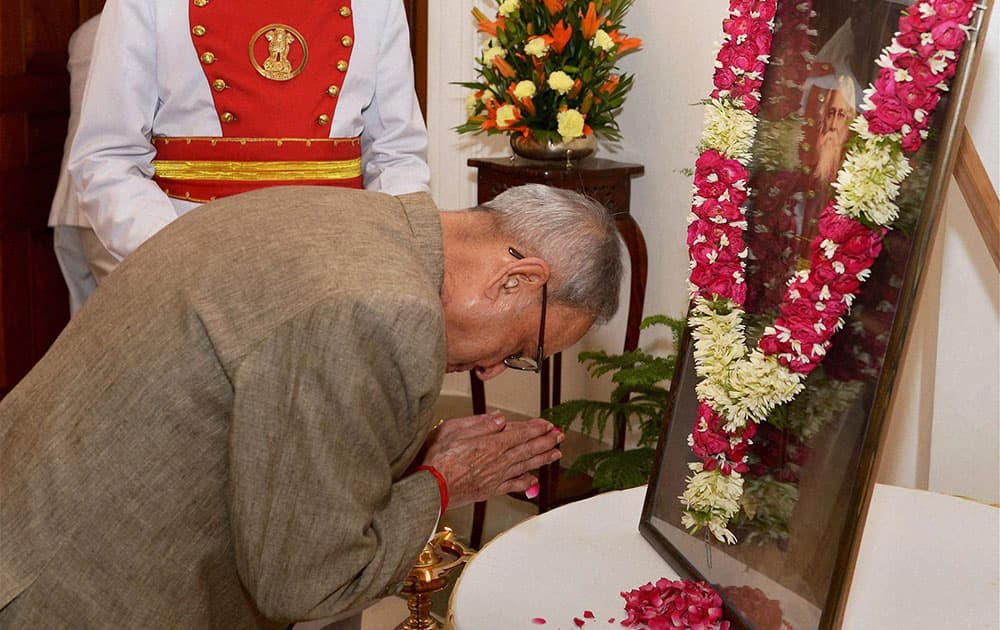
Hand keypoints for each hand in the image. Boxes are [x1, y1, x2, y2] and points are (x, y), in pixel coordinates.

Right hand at [416, 410, 562, 507]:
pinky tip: (534, 479)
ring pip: (526, 465)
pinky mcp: (490, 490)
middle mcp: (498, 461)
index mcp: (491, 444)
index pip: (520, 433)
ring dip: (543, 458)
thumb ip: (479, 423)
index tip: (548, 424)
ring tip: (556, 453)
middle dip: (546, 441)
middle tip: (559, 436)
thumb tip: (500, 418)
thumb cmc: (437, 458)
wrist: (431, 488)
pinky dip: (526, 481)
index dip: (536, 428)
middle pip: (528, 449)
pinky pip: (514, 485)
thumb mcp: (454, 429)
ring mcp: (496, 477)